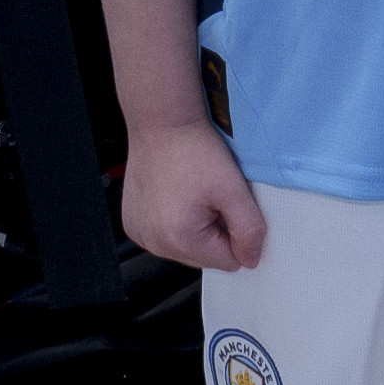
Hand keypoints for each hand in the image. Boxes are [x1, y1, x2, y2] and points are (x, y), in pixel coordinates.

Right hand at [121, 111, 269, 275]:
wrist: (161, 122)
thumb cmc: (192, 149)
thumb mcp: (234, 190)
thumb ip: (250, 230)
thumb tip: (250, 258)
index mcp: (180, 239)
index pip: (227, 262)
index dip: (235, 233)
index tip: (226, 205)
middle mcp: (154, 242)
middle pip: (204, 257)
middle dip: (213, 230)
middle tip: (208, 195)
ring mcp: (140, 233)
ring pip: (184, 247)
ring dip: (193, 226)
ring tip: (190, 192)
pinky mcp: (132, 222)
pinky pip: (164, 235)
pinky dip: (174, 220)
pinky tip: (174, 194)